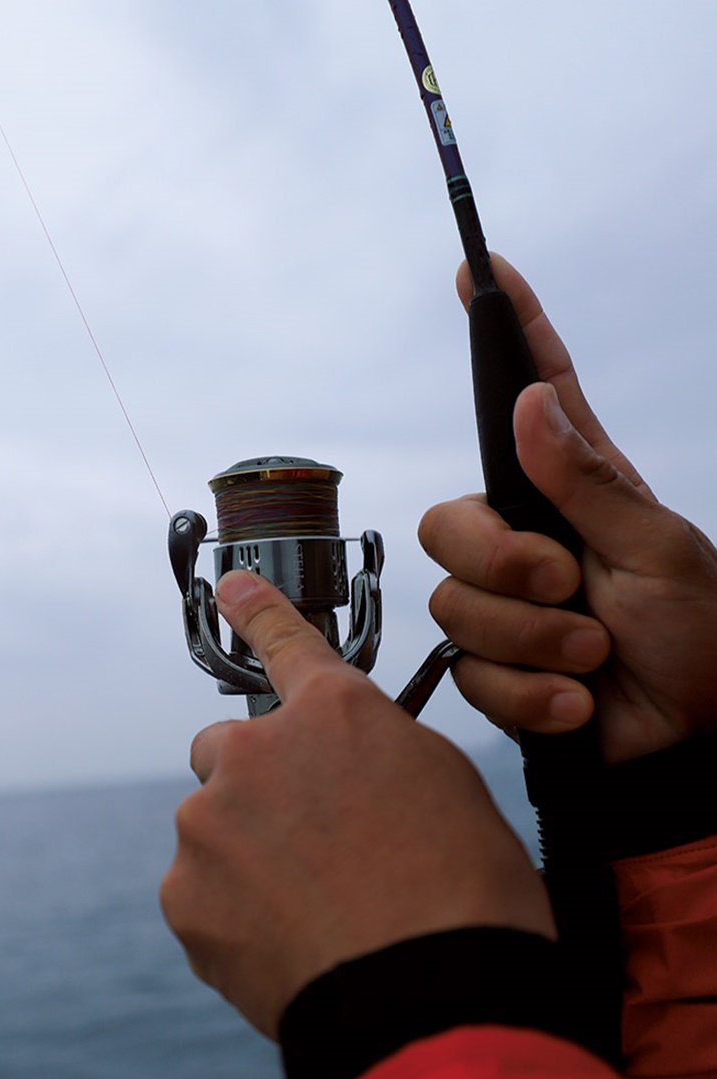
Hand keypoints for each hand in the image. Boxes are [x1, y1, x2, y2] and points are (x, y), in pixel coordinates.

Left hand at [160, 569, 553, 1037]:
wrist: (433, 997)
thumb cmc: (466, 893)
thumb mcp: (447, 789)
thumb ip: (378, 755)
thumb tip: (345, 771)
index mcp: (335, 714)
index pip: (285, 641)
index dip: (259, 610)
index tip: (232, 587)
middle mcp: (257, 752)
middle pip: (228, 751)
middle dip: (257, 786)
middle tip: (311, 845)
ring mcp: (210, 825)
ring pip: (214, 828)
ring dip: (247, 857)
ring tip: (315, 914)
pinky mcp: (185, 897)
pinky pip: (201, 894)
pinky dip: (233, 916)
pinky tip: (289, 947)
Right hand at [418, 255, 716, 765]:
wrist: (689, 746)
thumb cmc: (699, 638)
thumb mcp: (659, 550)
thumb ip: (588, 482)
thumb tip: (530, 403)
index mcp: (576, 492)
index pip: (535, 394)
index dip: (508, 330)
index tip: (480, 269)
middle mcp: (529, 541)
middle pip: (449, 523)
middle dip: (505, 565)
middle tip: (569, 589)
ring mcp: (507, 608)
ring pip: (456, 605)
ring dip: (535, 641)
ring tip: (596, 658)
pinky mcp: (494, 670)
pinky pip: (471, 672)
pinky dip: (532, 693)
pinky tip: (579, 702)